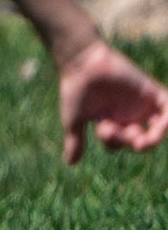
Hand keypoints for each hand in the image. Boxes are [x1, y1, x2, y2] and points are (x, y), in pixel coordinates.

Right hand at [56, 38, 167, 164]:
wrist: (82, 65)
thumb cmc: (75, 91)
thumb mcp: (74, 120)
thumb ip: (75, 141)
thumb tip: (70, 164)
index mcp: (111, 122)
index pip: (120, 143)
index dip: (115, 143)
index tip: (104, 129)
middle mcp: (128, 115)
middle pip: (140, 139)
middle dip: (135, 142)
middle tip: (131, 139)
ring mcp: (141, 104)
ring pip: (157, 128)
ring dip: (155, 137)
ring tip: (147, 140)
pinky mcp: (151, 92)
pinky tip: (164, 123)